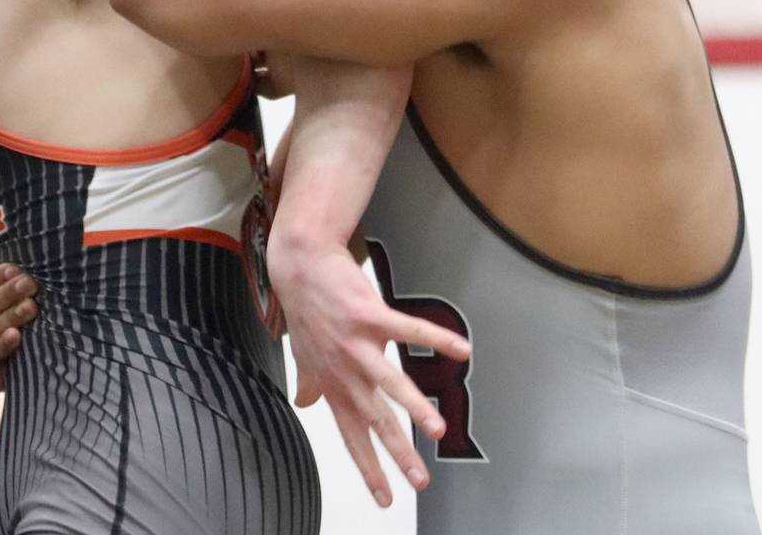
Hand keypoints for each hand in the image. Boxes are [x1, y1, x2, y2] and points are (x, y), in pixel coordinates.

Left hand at [269, 231, 470, 507]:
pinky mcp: (370, 314)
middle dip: (398, 454)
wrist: (299, 264)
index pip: (352, 436)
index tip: (385, 498)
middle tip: (421, 482)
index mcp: (333, 383)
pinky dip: (435, 339)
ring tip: (436, 430)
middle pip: (375, 420)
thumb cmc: (306, 308)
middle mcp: (344, 370)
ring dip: (414, 407)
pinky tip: (461, 350)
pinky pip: (408, 329)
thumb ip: (308, 382)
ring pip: (389, 382)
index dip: (369, 468)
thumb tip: (303, 403)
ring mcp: (357, 343)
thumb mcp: (303, 354)